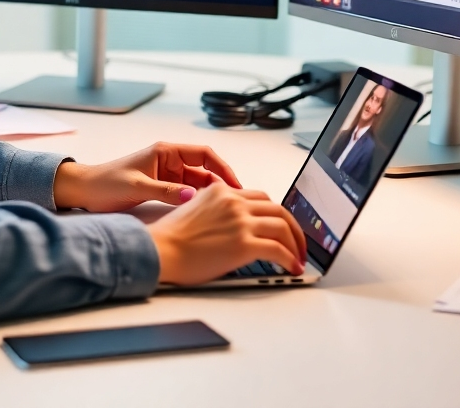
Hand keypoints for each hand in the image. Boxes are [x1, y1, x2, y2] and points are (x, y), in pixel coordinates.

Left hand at [52, 142, 240, 212]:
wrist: (85, 191)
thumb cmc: (106, 182)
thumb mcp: (137, 187)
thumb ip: (166, 191)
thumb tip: (193, 195)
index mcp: (165, 152)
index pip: (203, 154)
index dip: (222, 167)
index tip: (235, 185)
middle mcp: (169, 161)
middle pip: (205, 170)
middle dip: (221, 185)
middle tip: (237, 205)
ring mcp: (167, 175)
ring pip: (198, 184)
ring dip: (211, 196)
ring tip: (226, 212)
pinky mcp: (163, 189)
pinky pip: (187, 193)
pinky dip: (198, 202)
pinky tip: (206, 215)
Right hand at [147, 178, 306, 283]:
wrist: (161, 250)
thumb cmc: (172, 238)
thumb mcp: (196, 210)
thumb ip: (218, 210)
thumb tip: (235, 226)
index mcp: (221, 192)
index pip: (260, 197)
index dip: (276, 213)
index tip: (282, 226)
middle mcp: (233, 202)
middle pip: (277, 208)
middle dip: (292, 227)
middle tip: (297, 242)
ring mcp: (240, 221)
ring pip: (282, 226)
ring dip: (295, 244)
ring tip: (298, 257)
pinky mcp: (244, 243)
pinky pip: (278, 249)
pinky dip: (290, 259)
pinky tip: (292, 267)